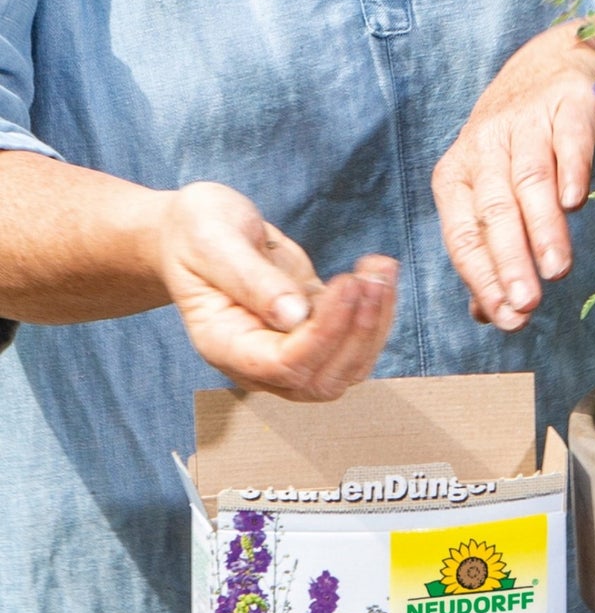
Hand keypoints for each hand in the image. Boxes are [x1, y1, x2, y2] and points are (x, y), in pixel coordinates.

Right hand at [156, 181, 397, 400]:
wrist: (200, 232)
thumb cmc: (196, 233)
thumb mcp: (212, 241)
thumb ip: (249, 279)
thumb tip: (295, 317)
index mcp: (225, 346)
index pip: (284, 365)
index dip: (323, 333)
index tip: (345, 284)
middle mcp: (260, 365)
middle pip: (323, 379)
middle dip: (358, 333)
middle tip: (371, 279)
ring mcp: (292, 356)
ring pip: (349, 367)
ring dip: (375, 323)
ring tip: (381, 271)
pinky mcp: (318, 338)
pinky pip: (357, 343)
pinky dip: (378, 311)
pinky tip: (379, 270)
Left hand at [432, 23, 594, 332]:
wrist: (554, 67)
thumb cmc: (521, 147)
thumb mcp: (496, 195)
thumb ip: (491, 252)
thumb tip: (488, 314)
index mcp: (459, 175)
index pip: (464, 234)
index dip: (483, 277)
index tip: (506, 318)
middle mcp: (485, 147)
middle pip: (494, 211)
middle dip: (509, 260)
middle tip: (526, 305)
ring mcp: (525, 123)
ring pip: (529, 179)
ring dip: (542, 228)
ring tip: (557, 272)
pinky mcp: (567, 105)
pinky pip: (567, 139)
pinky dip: (571, 168)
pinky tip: (576, 203)